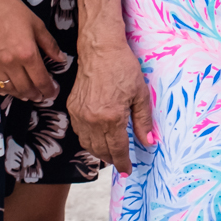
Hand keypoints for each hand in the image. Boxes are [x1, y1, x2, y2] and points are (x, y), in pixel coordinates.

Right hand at [0, 0, 63, 103]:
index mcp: (27, 53)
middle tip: (42, 96)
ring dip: (20, 95)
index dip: (49, 89)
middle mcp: (11, 63)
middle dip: (36, 95)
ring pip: (9, 89)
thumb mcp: (37, 25)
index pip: (41, 79)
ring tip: (27, 94)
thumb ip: (50, 44)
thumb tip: (61, 60)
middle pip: (25, 88)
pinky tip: (7, 90)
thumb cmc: (13, 11)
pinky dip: (1, 90)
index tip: (53, 93)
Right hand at [69, 44, 154, 173]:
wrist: (100, 50)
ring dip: (99, 152)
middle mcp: (92, 120)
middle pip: (101, 150)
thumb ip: (143, 121)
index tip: (128, 170)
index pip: (117, 149)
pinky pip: (79, 132)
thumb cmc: (123, 68)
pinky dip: (88, 139)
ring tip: (110, 152)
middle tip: (120, 162)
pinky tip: (98, 137)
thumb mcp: (140, 94)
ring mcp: (80, 115)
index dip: (123, 162)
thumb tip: (148, 141)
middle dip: (112, 159)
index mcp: (111, 118)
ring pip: (87, 144)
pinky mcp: (72, 108)